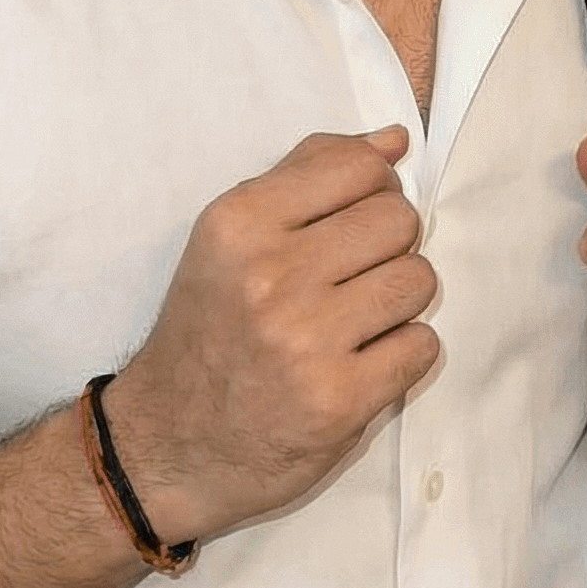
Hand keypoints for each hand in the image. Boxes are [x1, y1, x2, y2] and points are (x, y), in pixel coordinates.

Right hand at [105, 128, 439, 542]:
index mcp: (241, 223)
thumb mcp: (233, 238)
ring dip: (399, 303)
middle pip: (400, 220)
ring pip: (419, 280)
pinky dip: (401, 355)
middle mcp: (269, 277)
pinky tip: (359, 364)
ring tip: (355, 323)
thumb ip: (310, 174)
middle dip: (388, 248)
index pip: (361, 167)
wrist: (164, 447)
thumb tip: (394, 140)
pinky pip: (422, 345)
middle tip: (350, 281)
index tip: (351, 222)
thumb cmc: (210, 330)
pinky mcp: (337, 401)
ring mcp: (305, 341)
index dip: (373, 191)